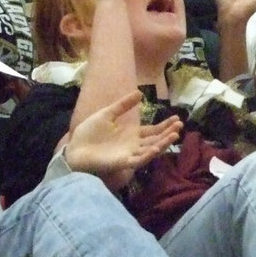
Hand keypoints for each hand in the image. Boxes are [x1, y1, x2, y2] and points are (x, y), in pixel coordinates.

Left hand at [63, 90, 181, 187]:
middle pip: (155, 140)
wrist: (75, 148)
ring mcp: (129, 154)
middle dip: (168, 133)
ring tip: (174, 135)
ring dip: (163, 143)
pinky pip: (138, 160)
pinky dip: (148, 155)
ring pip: (151, 150)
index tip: (177, 118)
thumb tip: (140, 93)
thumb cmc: (89, 133)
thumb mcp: (107, 114)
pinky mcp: (122, 162)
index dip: (165, 125)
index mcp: (131, 134)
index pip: (152, 130)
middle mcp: (134, 145)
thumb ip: (123, 105)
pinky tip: (156, 148)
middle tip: (180, 125)